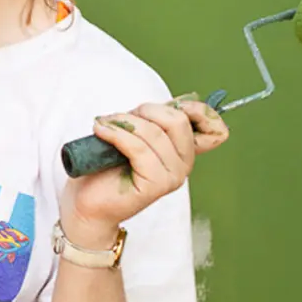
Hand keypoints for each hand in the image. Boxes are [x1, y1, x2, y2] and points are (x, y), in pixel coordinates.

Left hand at [61, 96, 226, 236]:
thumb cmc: (107, 167)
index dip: (200, 110)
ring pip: (155, 133)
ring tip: (104, 124)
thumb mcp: (136, 134)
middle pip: (178, 121)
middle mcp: (184, 165)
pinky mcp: (155, 186)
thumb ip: (155, 119)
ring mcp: (172, 177)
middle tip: (121, 116)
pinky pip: (138, 149)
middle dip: (147, 110)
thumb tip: (174, 100)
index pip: (214, 130)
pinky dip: (116, 134)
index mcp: (183, 151)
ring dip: (124, 122)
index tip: (173, 102)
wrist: (88, 202)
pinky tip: (101, 131)